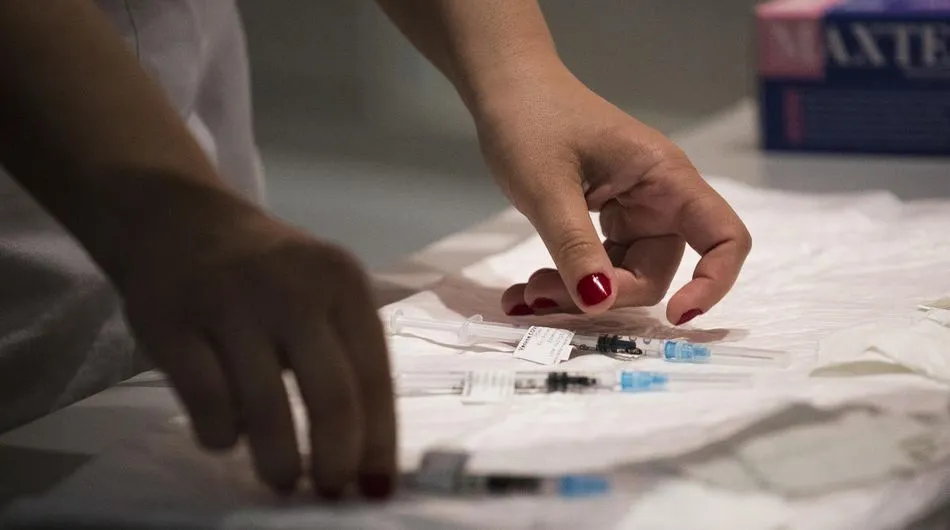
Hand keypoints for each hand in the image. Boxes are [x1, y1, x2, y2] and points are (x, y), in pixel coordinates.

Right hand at [117, 186, 394, 499]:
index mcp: (343, 282)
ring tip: (283, 479)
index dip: (379, 440)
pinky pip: (206, 401)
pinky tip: (227, 437)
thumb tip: (368, 450)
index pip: (374, 375)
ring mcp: (229, 303)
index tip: (377, 486)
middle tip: (331, 491)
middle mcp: (292, 288)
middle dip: (336, 459)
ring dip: (280, 460)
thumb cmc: (268, 272)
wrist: (180, 218)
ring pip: (265, 407)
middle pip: (331, 396)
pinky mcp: (171, 321)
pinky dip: (222, 434)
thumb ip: (345, 354)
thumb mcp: (321, 292)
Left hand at [473, 67, 750, 324]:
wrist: (506, 88)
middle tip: (541, 294)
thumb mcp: (547, 188)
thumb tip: (599, 304)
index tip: (676, 316)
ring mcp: (630, 210)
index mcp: (665, 178)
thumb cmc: (531, 120)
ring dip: (576, 293)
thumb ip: (575, 248)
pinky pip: (594, 265)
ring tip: (524, 294)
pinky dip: (564, 281)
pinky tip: (523, 291)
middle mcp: (657, 198)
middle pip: (655, 271)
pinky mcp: (604, 220)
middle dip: (604, 294)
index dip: (713, 282)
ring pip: (620, 276)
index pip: (723, 237)